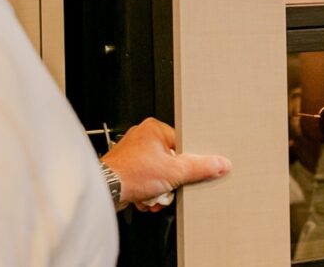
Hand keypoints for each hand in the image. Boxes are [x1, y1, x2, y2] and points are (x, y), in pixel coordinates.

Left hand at [101, 118, 231, 211]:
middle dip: (170, 180)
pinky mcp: (125, 167)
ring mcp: (132, 152)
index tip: (183, 172)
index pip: (183, 145)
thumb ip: (201, 167)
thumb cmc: (129, 174)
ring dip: (159, 188)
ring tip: (153, 192)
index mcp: (155, 128)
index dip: (186, 163)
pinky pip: (146, 178)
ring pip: (158, 172)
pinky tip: (144, 196)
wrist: (104, 191)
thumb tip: (220, 164)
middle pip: (171, 161)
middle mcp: (142, 136)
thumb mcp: (174, 171)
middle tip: (166, 185)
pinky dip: (147, 190)